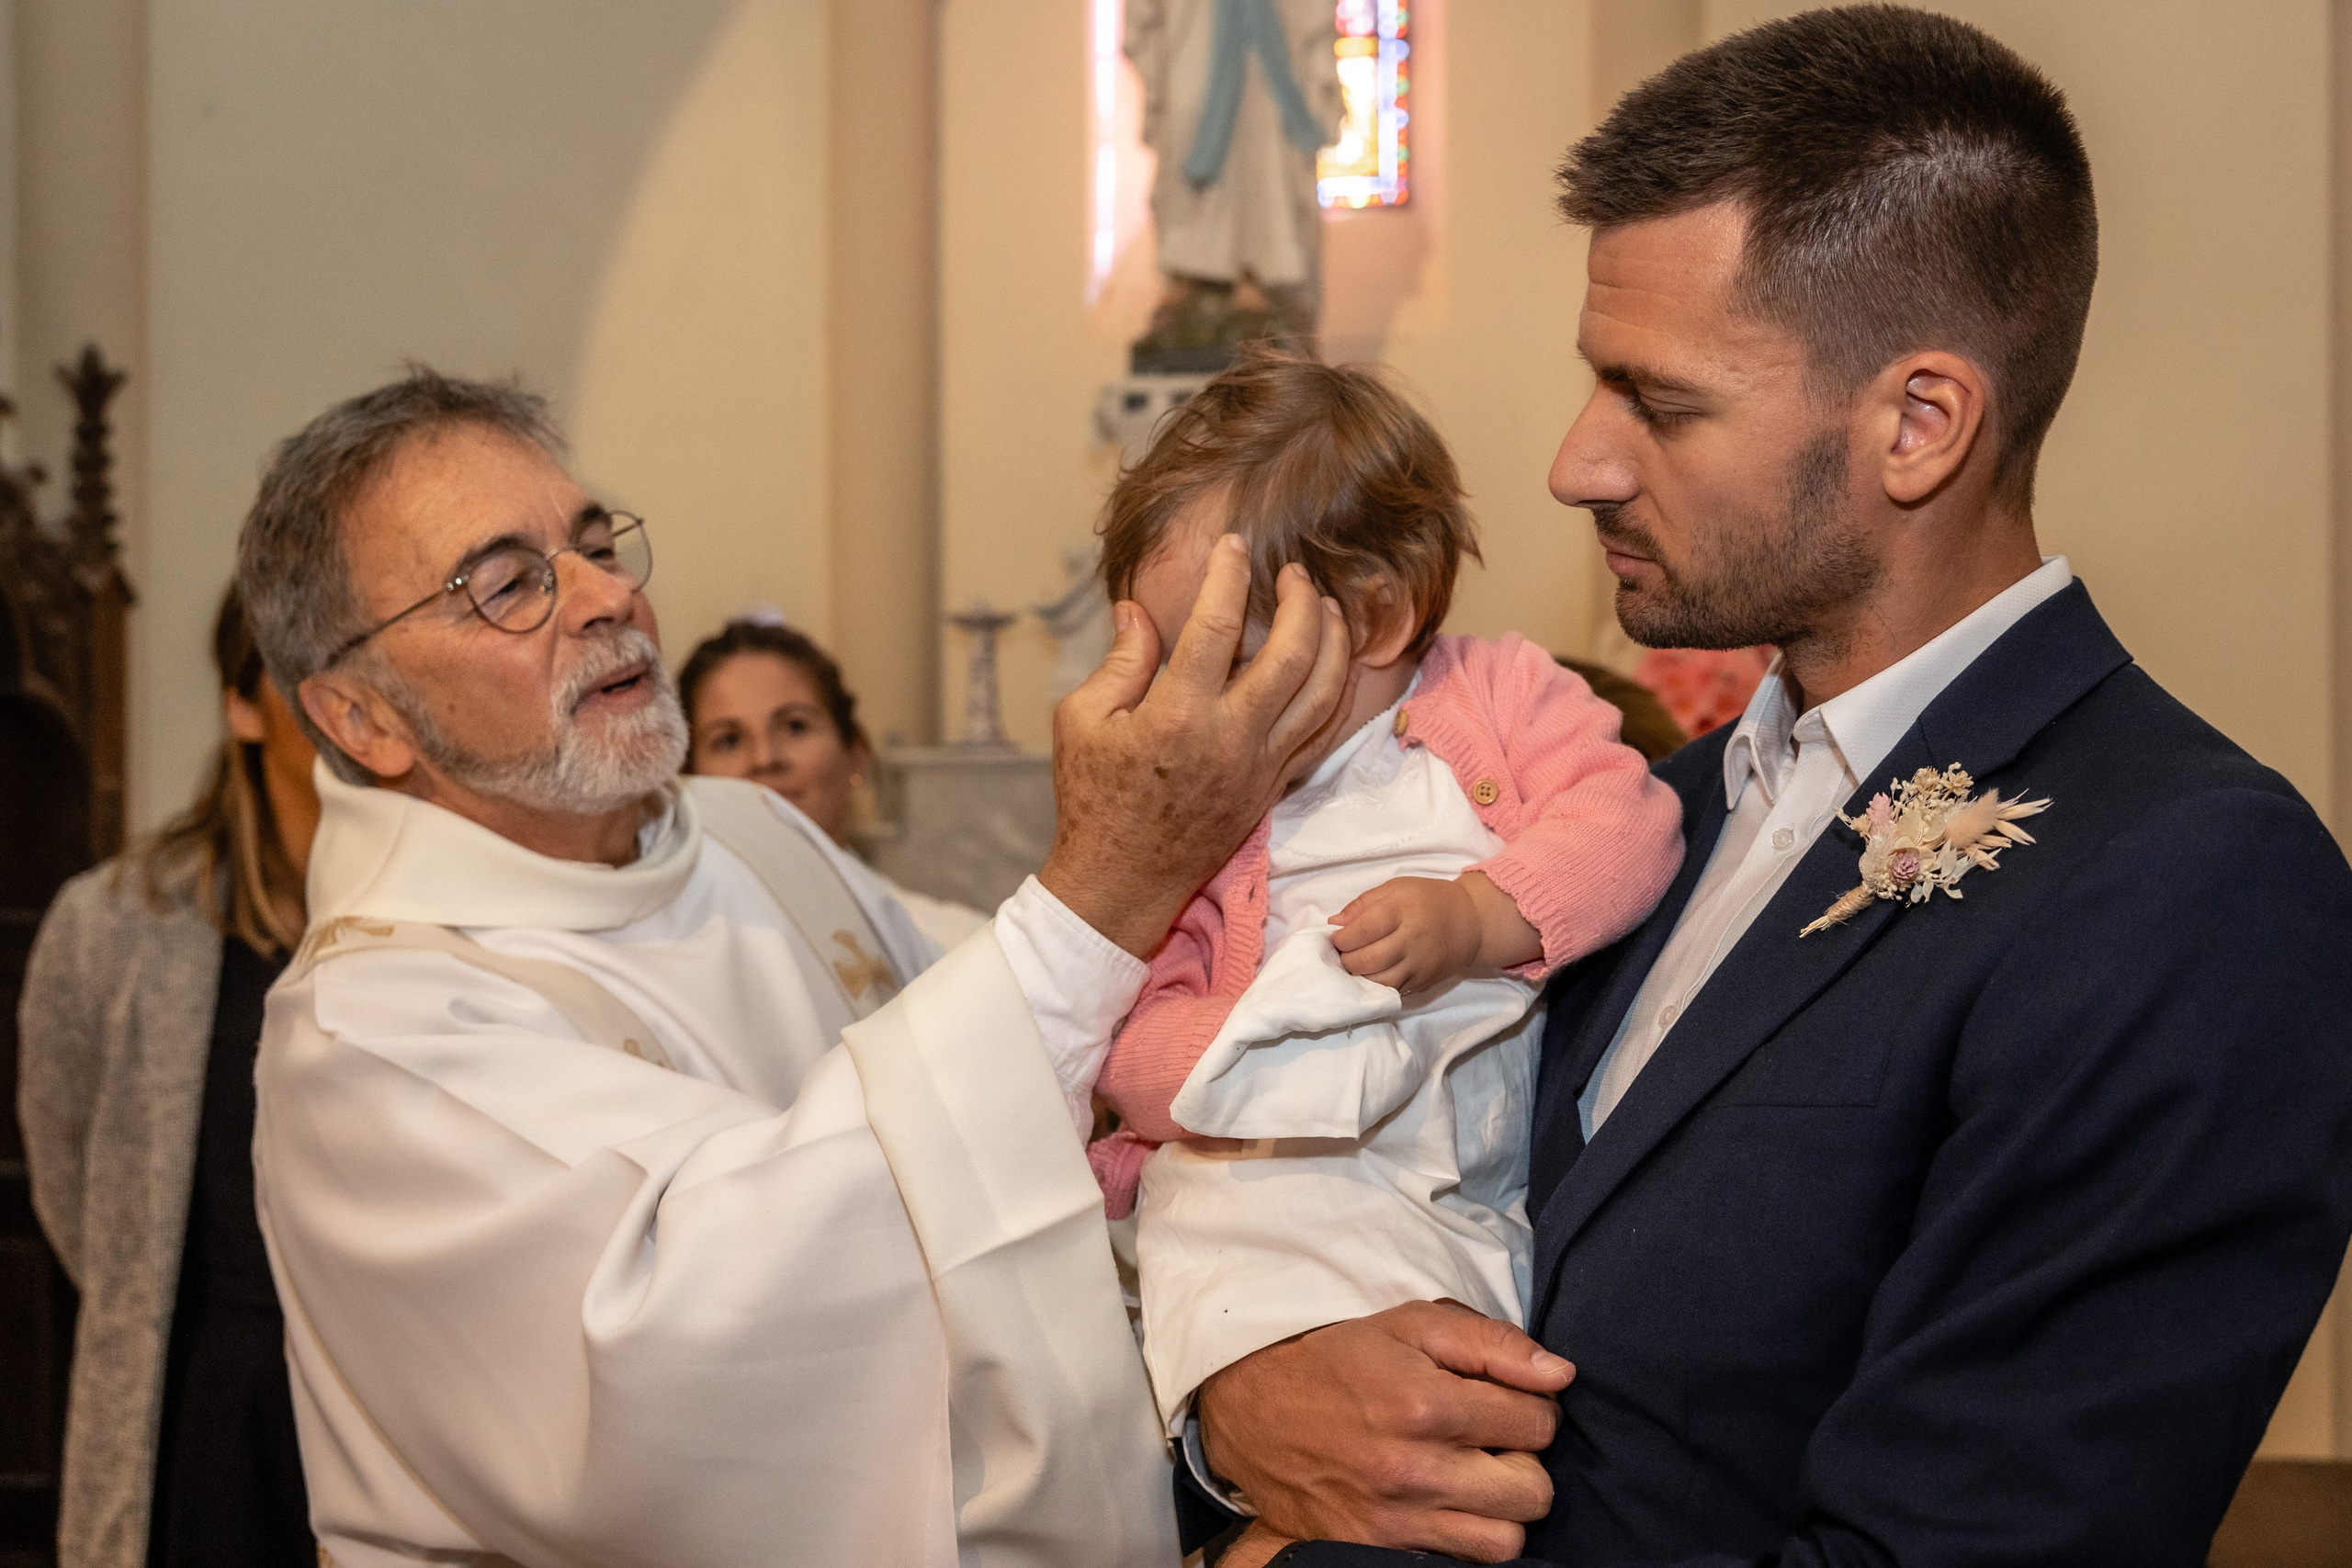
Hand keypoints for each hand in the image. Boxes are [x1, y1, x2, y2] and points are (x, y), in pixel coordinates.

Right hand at [1041, 537, 1353, 956]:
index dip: (1227, 576)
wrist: (1121, 881)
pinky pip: (1321, 732)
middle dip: (1301, 602)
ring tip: (1324, 606)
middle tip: (1293, 572)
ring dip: (1332, 641)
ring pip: (1323, 693)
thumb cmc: (1092, 799)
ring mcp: (1260, 766)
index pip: (1216, 627)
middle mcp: (1230, 738)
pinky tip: (1331, 660)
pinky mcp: (1273, 786)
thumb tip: (1139, 611)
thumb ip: (1119, 661)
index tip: (1231, 545)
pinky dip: (1335, 690)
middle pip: (1293, 655)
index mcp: (1177, 716)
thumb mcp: (1081, 721)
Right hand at [1196, 1300, 1572, 1563]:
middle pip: (1533, 1491)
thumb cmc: (1337, 1360)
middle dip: (1525, 1462)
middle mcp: (1416, 1469)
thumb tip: (1561, 1374)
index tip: (1504, 1400)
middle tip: (1492, 1442)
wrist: (1250, 1409)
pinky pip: (1457, 1564)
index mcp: (1428, 1404)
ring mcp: (1396, 1518)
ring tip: (1472, 1477)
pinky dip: (1463, 1538)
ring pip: (1504, 1542)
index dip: (1533, 1407)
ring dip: (1500, 1510)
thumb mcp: (1410, 1324)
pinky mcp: (1377, 1549)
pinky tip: (1445, 1504)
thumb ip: (1492, 1343)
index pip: (1539, 1422)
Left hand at [1331, 877, 1482, 993]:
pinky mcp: (1424, 981)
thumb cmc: (1427, 900)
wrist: (1470, 921)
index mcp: (1402, 909)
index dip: (1341, 938)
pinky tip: (1371, 976)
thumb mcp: (1396, 888)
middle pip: (1368, 960)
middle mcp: (1412, 939)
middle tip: (1342, 954)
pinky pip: (1393, 990)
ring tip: (1354, 966)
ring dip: (1359, 977)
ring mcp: (1420, 964)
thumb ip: (1362, 904)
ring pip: (1379, 981)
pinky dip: (1376, 986)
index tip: (1335, 938)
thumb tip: (1334, 923)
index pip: (1363, 930)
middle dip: (1346, 960)